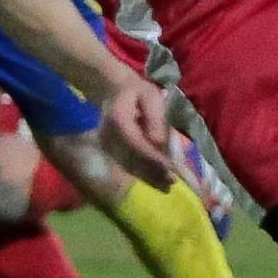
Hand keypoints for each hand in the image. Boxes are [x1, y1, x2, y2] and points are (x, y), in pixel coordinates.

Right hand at [97, 76, 176, 191]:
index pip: (137, 144)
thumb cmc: (136, 92)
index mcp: (118, 120)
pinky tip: (156, 181)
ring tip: (166, 187)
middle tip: (170, 184)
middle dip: (152, 173)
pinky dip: (141, 174)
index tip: (170, 170)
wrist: (111, 91)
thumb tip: (158, 143)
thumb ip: (155, 119)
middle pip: (131, 159)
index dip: (153, 159)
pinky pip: (126, 164)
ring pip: (128, 165)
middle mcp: (109, 136)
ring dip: (147, 177)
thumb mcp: (151, 97)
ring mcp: (106, 145)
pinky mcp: (109, 150)